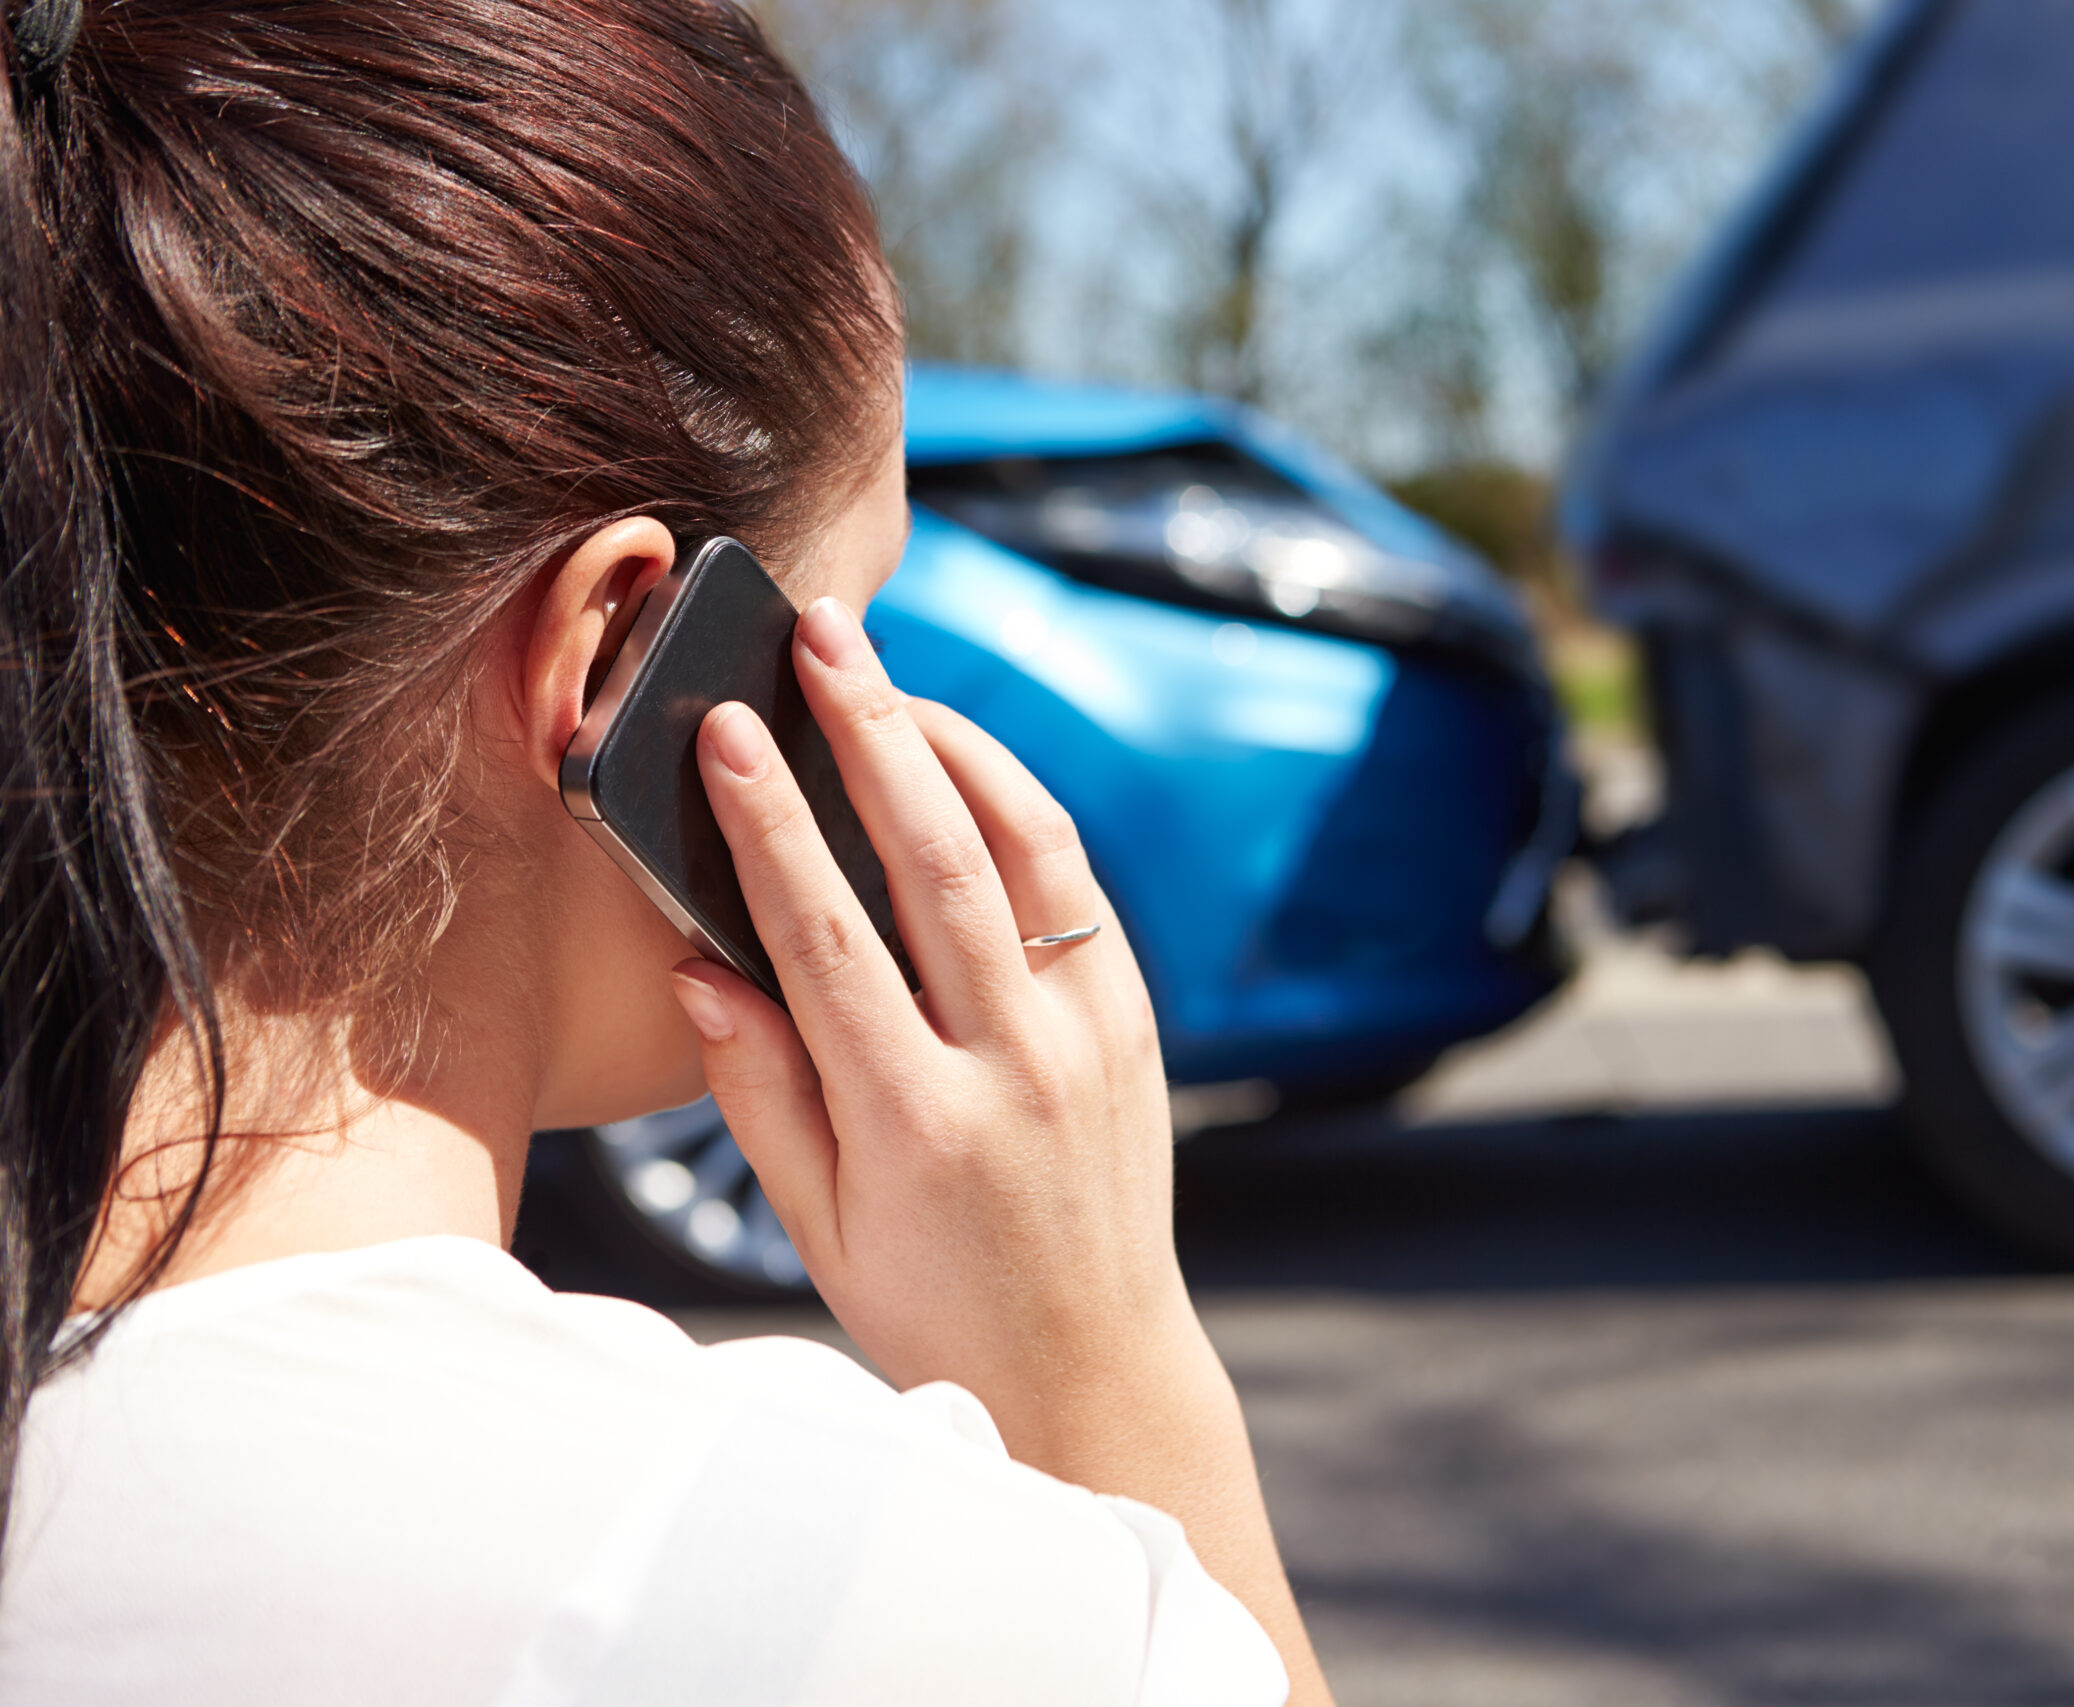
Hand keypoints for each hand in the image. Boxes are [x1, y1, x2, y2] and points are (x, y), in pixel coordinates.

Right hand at [668, 593, 1335, 1705]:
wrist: (1092, 1366)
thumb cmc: (934, 1306)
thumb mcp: (819, 1231)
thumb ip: (759, 1096)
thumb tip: (699, 967)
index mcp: (917, 1124)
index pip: (828, 938)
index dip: (770, 823)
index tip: (726, 731)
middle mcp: (1016, 1066)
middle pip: (938, 859)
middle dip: (870, 731)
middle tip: (821, 635)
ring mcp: (1090, 1038)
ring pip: (1028, 851)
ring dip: (956, 745)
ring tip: (888, 675)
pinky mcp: (1134, 1026)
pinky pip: (1077, 888)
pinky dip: (1021, 810)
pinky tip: (965, 764)